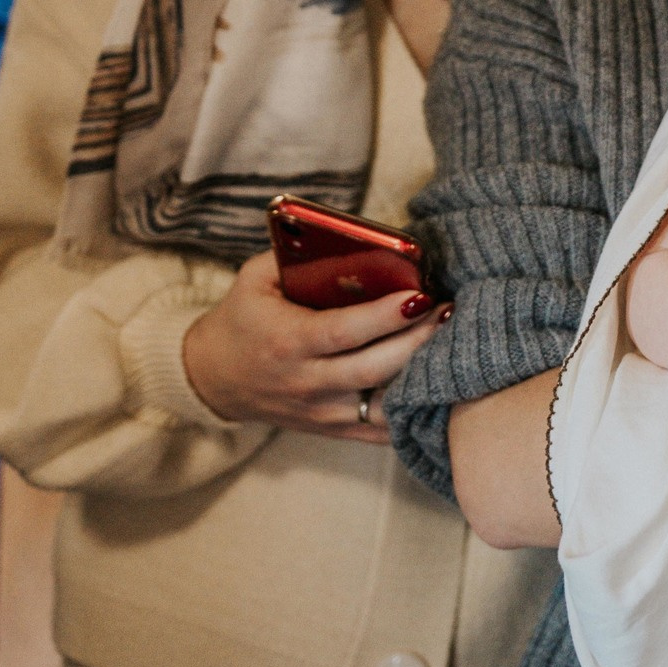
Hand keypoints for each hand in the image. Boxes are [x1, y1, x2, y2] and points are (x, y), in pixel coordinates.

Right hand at [180, 253, 442, 441]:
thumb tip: (349, 236)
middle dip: (419, 339)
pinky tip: (439, 382)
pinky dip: (415, 410)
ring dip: (424, 374)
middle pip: (375, 368)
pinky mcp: (334, 430)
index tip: (421, 295)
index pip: (345, 332)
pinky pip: (384, 431)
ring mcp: (323, 412)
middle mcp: (307, 383)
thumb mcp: (255, 279)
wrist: (214, 378)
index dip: (386, 316)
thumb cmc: (243, 319)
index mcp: (288, 342)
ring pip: (386, 404)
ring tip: (453, 343)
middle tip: (450, 310)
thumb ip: (295, 254)